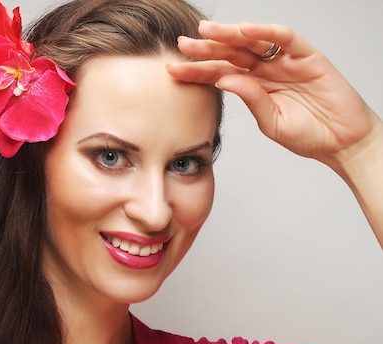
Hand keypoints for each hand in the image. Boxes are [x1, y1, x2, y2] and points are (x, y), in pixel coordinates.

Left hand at [168, 20, 381, 168]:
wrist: (341, 143)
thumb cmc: (307, 135)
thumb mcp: (271, 122)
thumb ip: (251, 100)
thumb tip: (224, 79)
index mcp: (253, 86)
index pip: (219, 73)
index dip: (196, 70)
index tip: (172, 69)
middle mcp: (266, 70)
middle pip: (231, 53)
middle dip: (206, 48)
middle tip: (182, 44)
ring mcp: (286, 61)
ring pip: (253, 41)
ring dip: (229, 34)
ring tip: (206, 31)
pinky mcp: (308, 56)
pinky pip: (285, 38)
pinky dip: (265, 32)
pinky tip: (245, 29)